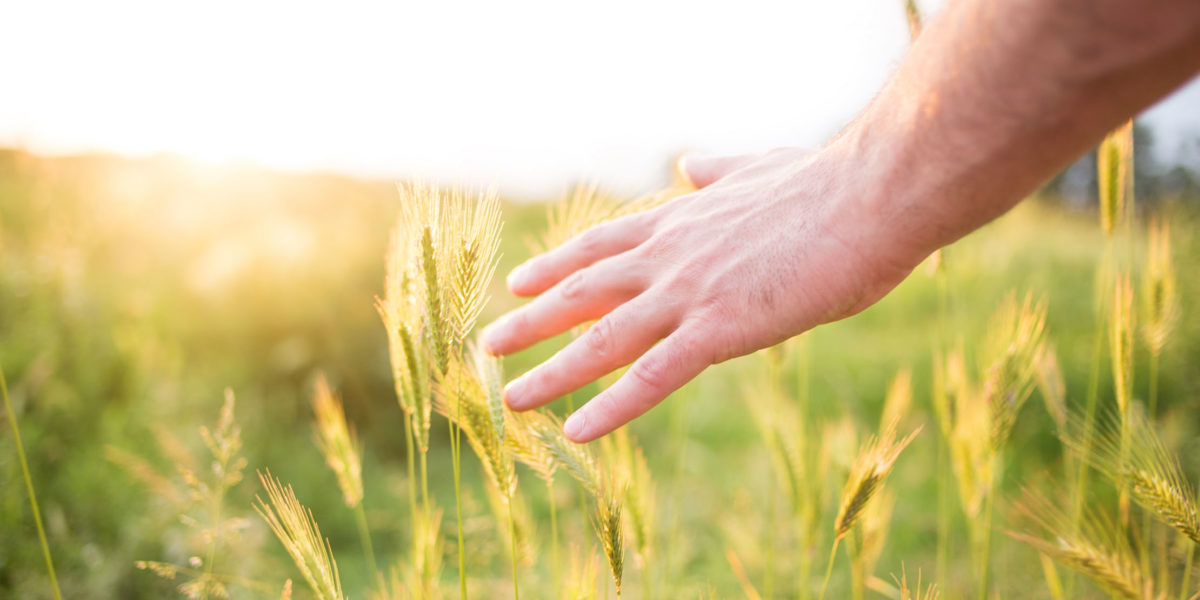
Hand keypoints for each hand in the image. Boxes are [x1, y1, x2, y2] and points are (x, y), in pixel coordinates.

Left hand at [481, 146, 923, 441]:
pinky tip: (577, 432)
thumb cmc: (830, 183)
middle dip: (533, 320)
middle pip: (584, 291)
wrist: (872, 193)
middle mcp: (671, 256)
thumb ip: (719, 170)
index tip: (520, 281)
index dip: (558, 266)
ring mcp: (689, 293)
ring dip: (552, 373)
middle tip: (489, 343)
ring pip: (603, 340)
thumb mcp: (761, 166)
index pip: (603, 246)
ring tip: (511, 397)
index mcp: (682, 220)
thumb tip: (690, 161)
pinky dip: (611, 407)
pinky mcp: (720, 329)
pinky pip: (652, 378)